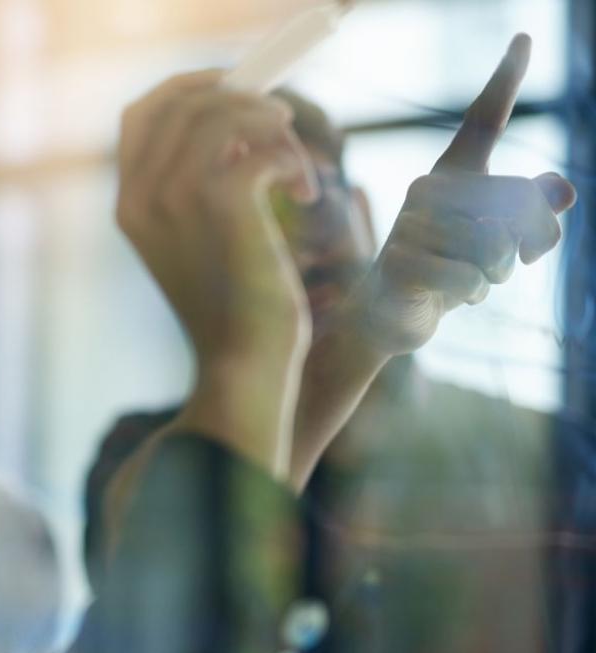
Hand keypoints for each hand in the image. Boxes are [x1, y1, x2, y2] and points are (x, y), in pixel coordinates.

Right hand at [116, 70, 319, 369]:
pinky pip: (260, 144)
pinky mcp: (222, 205)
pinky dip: (292, 158)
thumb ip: (195, 185)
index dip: (185, 88)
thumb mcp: (198, 240)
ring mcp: (175, 200)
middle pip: (181, 101)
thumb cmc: (231, 306)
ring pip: (222, 113)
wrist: (242, 363)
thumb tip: (233, 126)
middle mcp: (140, 198)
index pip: (139, 114)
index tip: (231, 87)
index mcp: (128, 206)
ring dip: (272, 127)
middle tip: (280, 120)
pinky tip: (303, 192)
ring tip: (295, 166)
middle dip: (238, 97)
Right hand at [340, 33, 575, 355]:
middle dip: (524, 244)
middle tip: (497, 265)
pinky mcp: (399, 262)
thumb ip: (532, 213)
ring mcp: (409, 224)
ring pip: (495, 246)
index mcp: (452, 175)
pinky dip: (470, 295)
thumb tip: (562, 190)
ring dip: (494, 275)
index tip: (524, 38)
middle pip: (515, 203)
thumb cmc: (447, 269)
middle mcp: (426, 189)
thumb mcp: (496, 241)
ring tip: (466, 279)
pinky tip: (446, 296)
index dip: (506, 79)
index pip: (484, 121)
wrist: (388, 314)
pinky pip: (469, 278)